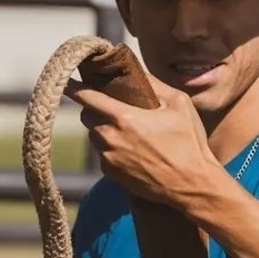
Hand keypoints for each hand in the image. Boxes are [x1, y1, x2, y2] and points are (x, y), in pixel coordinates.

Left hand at [69, 74, 219, 205]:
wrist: (192, 185)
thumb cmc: (189, 143)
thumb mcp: (179, 104)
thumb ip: (155, 84)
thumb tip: (137, 72)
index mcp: (124, 117)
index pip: (87, 97)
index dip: (75, 86)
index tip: (67, 80)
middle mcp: (110, 138)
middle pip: (86, 116)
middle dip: (94, 108)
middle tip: (112, 106)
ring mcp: (108, 158)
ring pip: (94, 136)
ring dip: (103, 129)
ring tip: (127, 130)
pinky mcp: (111, 174)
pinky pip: (102, 154)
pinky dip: (110, 148)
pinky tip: (132, 150)